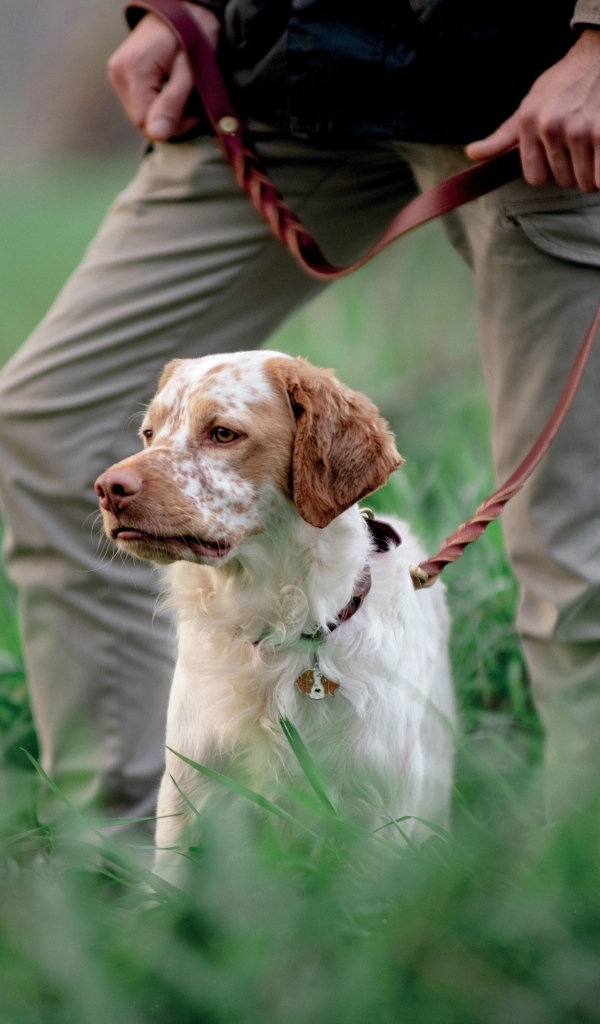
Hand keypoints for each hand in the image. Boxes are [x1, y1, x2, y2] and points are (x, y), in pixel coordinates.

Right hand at [107, 4, 218, 140]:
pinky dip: (156, 103)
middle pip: (141, 122)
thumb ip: (173, 102)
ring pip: (140, 115)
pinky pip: (138, 104)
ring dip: (162, 112)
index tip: (193, 112)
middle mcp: (118, 72)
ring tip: (180, 92)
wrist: (183, 7)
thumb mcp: (190, 70)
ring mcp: (116, 73)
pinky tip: (168, 89)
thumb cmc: (193, 34)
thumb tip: (157, 135)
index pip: (147, 123)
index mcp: (135, 70)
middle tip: (189, 102)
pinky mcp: (120, 74)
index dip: (173, 126)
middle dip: (168, 120)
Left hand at [466, 29, 599, 192]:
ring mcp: (580, 130)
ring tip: (593, 148)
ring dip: (591, 174)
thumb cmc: (565, 82)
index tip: (557, 156)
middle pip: (562, 181)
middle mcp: (551, 127)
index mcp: (529, 123)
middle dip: (573, 170)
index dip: (549, 172)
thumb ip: (503, 136)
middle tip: (580, 146)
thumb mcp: (529, 104)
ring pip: (584, 182)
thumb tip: (472, 153)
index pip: (535, 178)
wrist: (599, 54)